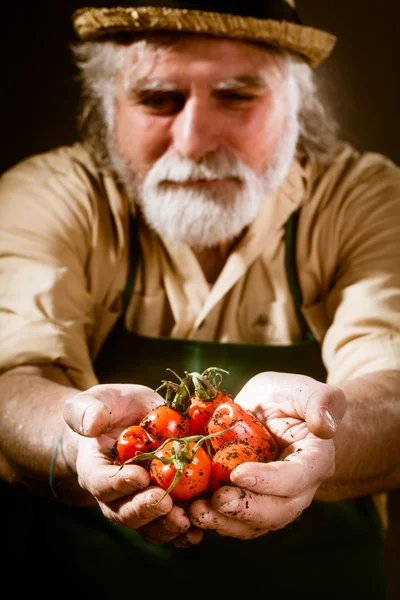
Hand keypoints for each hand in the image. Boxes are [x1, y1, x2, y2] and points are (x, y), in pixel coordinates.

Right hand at [63, 383, 196, 544]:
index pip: (101, 482)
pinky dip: (183, 532)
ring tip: (185, 520)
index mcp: (95, 469)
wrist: (130, 421)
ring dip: (166, 527)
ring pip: (147, 526)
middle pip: (124, 512)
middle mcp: (114, 495)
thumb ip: (88, 410)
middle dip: (146, 510)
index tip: (140, 476)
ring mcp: (138, 503)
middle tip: (166, 502)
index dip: (119, 483)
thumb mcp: (99, 400)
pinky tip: (200, 530)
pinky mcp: (162, 505)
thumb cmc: (112, 408)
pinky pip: (169, 525)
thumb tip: (91, 423)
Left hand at [189, 371, 346, 538]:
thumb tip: (326, 426)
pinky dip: (216, 521)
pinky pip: (238, 522)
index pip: (296, 478)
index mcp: (314, 460)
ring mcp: (275, 500)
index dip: (268, 481)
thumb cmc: (290, 399)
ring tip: (198, 512)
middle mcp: (299, 488)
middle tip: (216, 500)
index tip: (238, 474)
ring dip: (227, 523)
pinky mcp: (252, 503)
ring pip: (257, 524)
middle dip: (246, 510)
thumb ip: (322, 401)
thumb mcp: (302, 389)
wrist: (277, 414)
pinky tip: (193, 511)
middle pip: (279, 511)